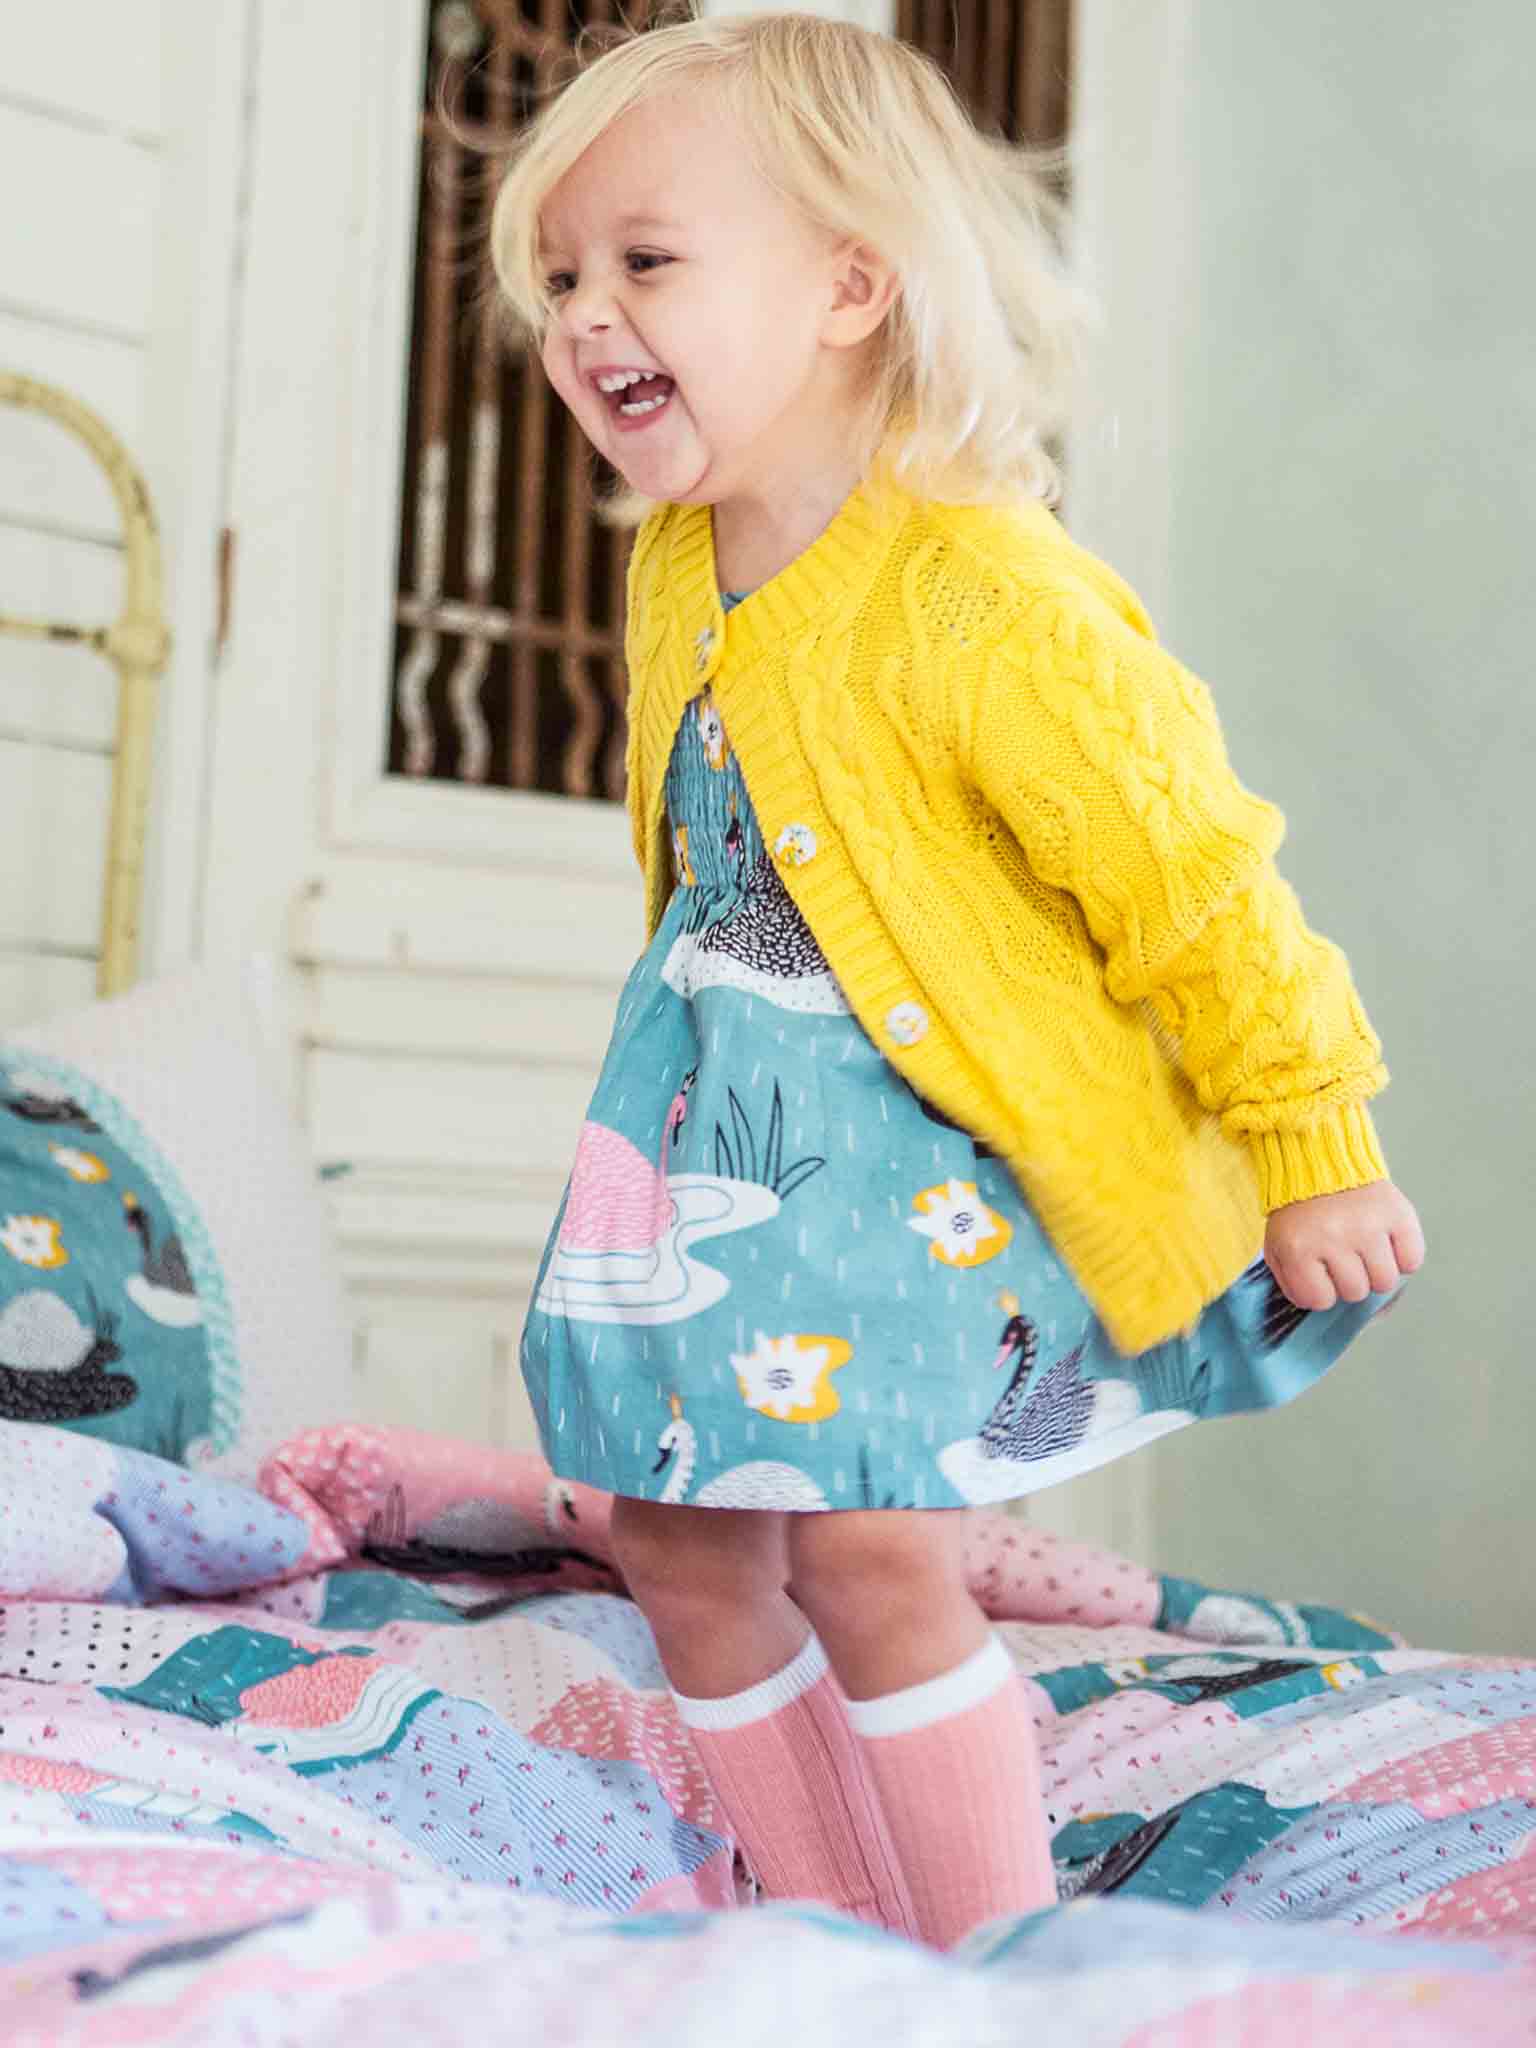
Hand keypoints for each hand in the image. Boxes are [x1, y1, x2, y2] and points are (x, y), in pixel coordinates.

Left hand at [1263, 1179, 1424, 1311]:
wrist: (1319, 1158)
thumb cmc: (1298, 1209)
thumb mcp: (1277, 1243)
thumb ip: (1291, 1281)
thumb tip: (1319, 1309)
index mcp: (1298, 1248)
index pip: (1320, 1301)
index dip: (1321, 1291)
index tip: (1319, 1273)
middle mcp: (1334, 1238)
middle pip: (1355, 1292)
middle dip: (1349, 1280)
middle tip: (1343, 1257)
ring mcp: (1368, 1226)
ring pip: (1385, 1282)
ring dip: (1376, 1272)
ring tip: (1365, 1251)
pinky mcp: (1397, 1214)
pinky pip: (1412, 1261)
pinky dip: (1403, 1258)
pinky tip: (1387, 1244)